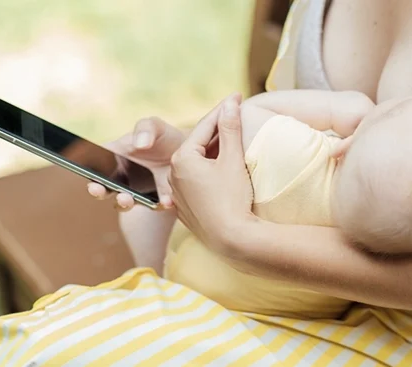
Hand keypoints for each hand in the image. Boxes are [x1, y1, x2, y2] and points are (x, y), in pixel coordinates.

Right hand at [87, 116, 184, 210]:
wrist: (190, 152)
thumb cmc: (164, 137)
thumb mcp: (155, 126)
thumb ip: (145, 128)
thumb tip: (139, 144)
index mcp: (114, 157)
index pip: (94, 164)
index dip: (87, 170)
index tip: (86, 172)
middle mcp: (121, 177)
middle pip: (103, 188)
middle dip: (98, 191)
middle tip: (98, 189)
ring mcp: (136, 192)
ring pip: (124, 202)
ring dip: (123, 202)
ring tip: (127, 198)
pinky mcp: (155, 201)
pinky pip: (154, 206)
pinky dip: (158, 205)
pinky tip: (165, 201)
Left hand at [168, 93, 253, 254]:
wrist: (233, 240)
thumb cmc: (232, 198)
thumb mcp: (232, 159)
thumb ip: (230, 129)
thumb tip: (230, 103)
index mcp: (182, 158)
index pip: (206, 127)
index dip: (224, 110)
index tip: (237, 96)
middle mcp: (174, 175)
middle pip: (199, 145)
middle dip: (218, 131)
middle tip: (235, 114)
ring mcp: (178, 194)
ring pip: (197, 165)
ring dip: (213, 153)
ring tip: (231, 141)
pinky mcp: (186, 209)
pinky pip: (196, 184)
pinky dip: (209, 173)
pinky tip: (223, 170)